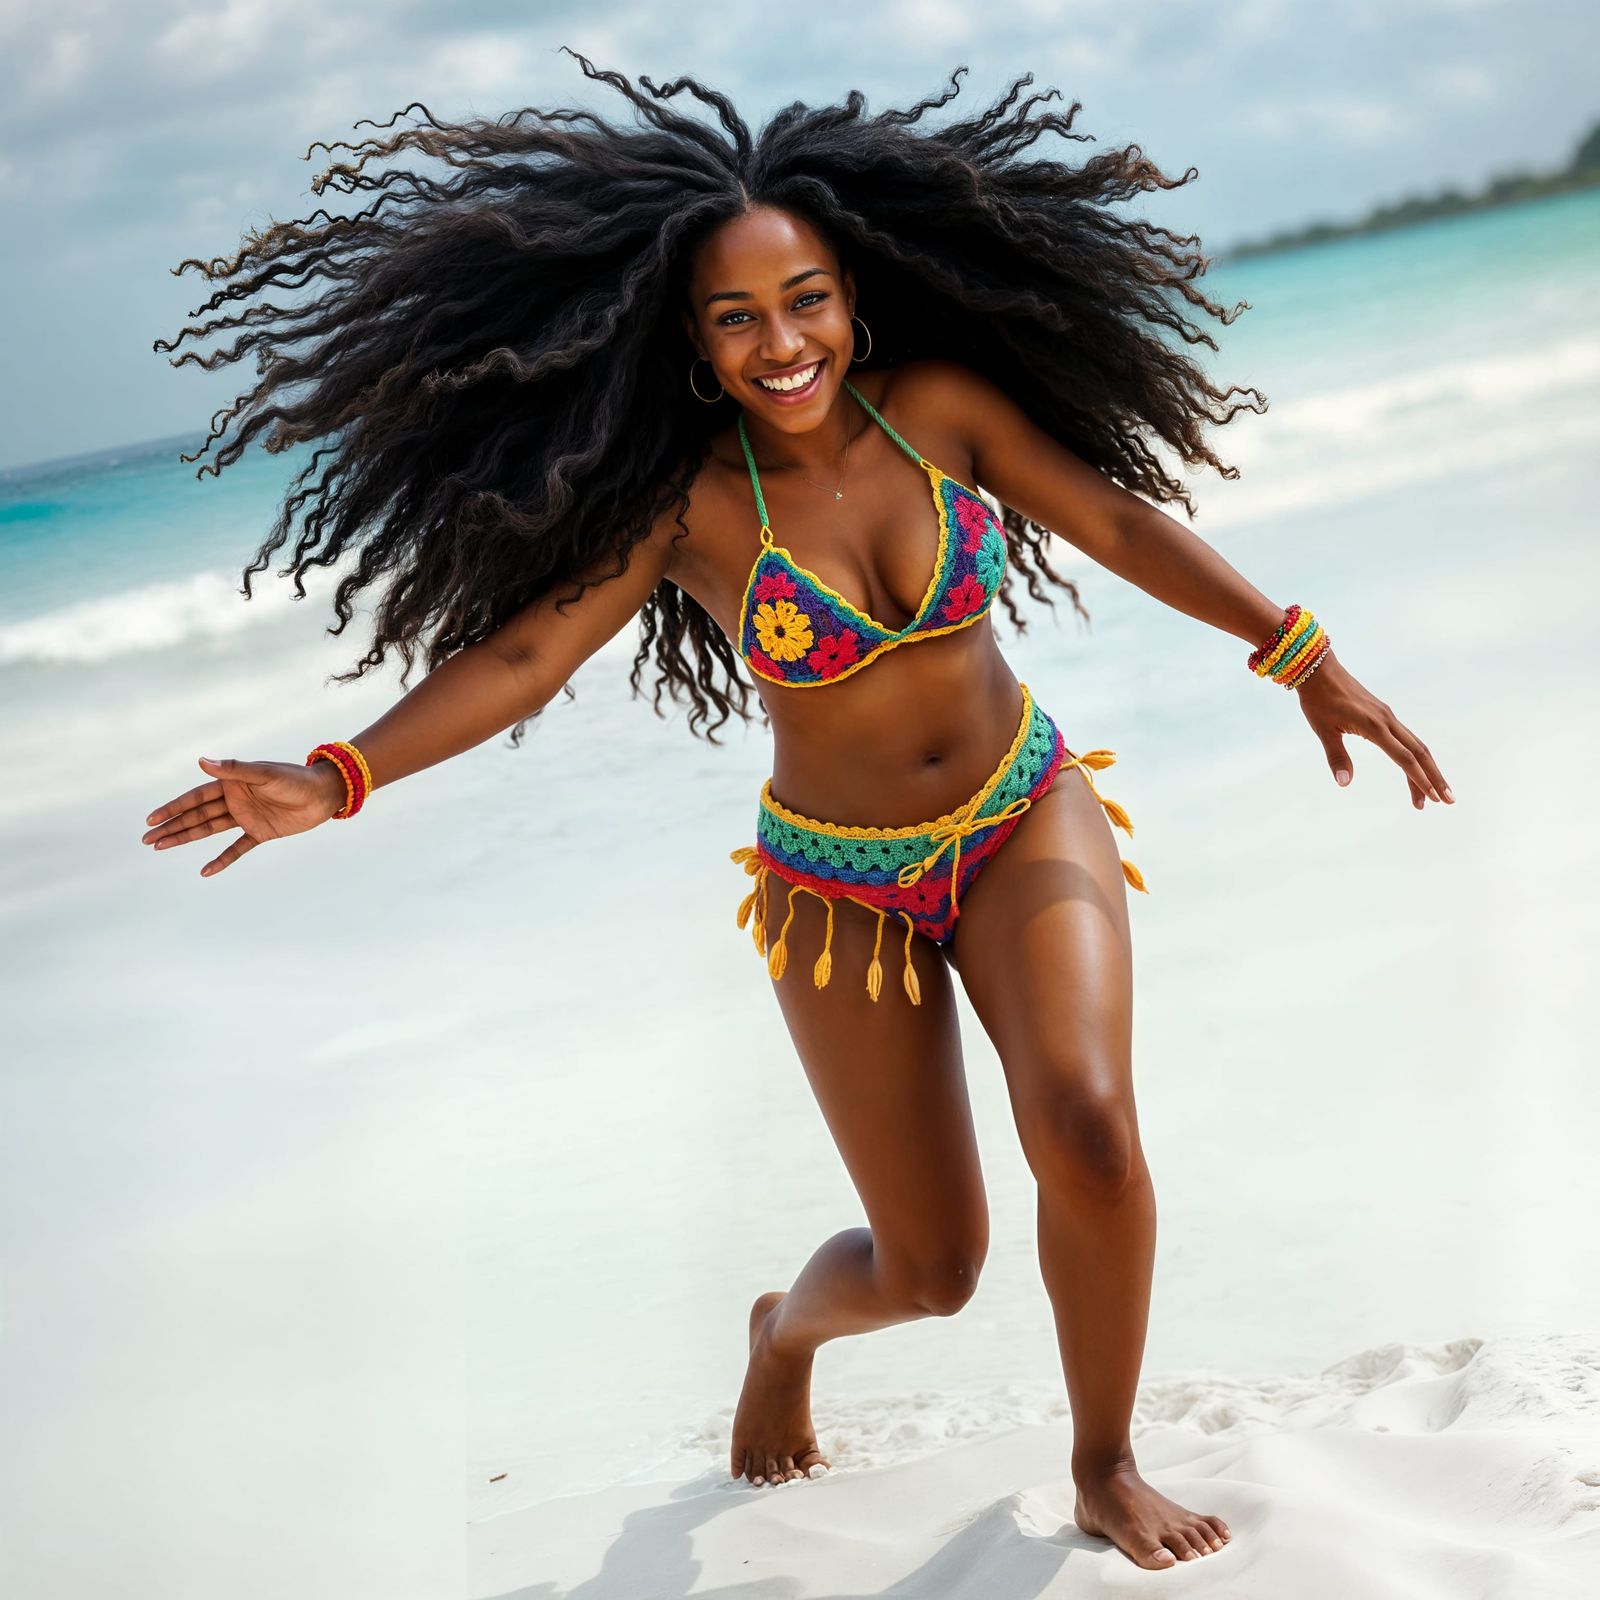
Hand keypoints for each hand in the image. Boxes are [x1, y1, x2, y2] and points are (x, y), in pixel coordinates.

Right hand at [141, 755, 349, 875]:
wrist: (325, 794)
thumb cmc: (295, 778)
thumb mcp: (263, 773)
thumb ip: (233, 770)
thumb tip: (201, 761)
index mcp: (232, 784)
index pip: (194, 798)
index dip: (172, 808)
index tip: (150, 819)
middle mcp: (235, 800)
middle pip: (196, 816)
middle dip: (172, 826)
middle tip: (147, 839)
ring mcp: (246, 817)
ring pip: (209, 830)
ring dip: (186, 838)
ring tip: (161, 847)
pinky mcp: (261, 833)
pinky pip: (237, 848)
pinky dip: (222, 860)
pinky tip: (205, 871)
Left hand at [1296, 652, 1452, 809]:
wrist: (1320, 670)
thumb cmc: (1319, 700)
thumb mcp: (1323, 730)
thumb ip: (1337, 757)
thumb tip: (1344, 784)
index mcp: (1374, 726)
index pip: (1404, 758)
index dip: (1419, 779)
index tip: (1432, 797)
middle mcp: (1387, 721)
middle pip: (1419, 753)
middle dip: (1434, 778)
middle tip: (1447, 801)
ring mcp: (1388, 716)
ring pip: (1416, 745)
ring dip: (1428, 769)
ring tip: (1435, 792)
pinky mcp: (1384, 714)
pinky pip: (1406, 738)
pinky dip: (1415, 756)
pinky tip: (1416, 768)